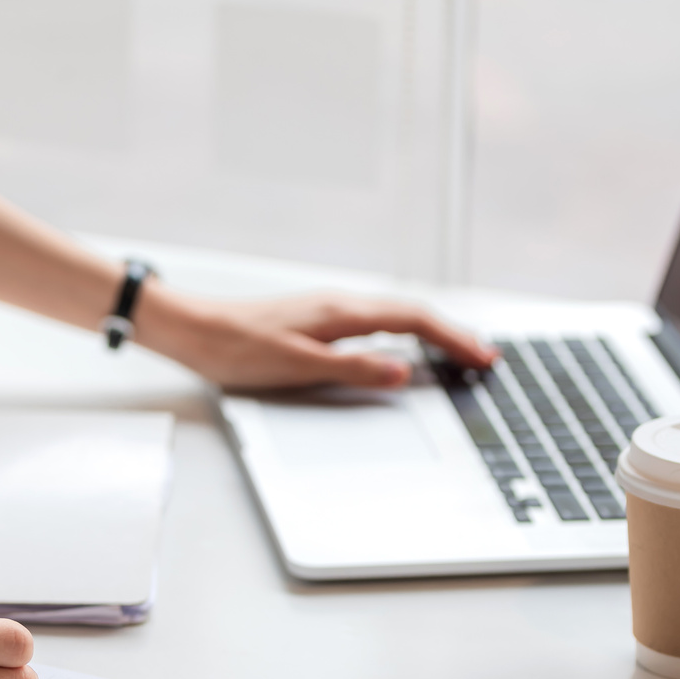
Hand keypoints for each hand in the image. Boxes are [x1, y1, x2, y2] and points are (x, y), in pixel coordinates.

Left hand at [136, 285, 497, 390]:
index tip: (483, 358)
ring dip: (430, 334)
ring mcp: (328, 310)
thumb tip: (402, 374)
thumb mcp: (300, 367)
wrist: (194, 331)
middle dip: (452, 335)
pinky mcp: (316, 320)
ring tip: (457, 354)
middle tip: (485, 359)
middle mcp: (340, 304)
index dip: (453, 340)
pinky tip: (403, 350)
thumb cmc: (238, 349)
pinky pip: (374, 324)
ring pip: (394, 317)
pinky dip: (403, 335)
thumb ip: (354, 370)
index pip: (414, 321)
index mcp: (342, 312)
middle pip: (412, 315)